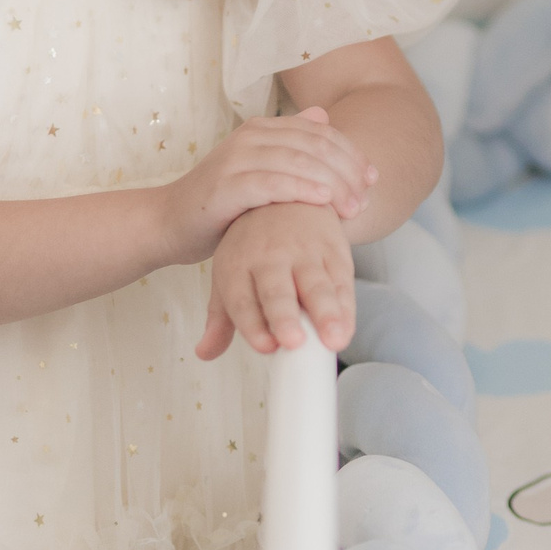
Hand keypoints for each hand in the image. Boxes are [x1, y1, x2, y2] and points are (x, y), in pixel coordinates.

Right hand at [167, 109, 376, 267]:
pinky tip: (324, 201)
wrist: (169, 223)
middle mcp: (250, 136)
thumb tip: (323, 115)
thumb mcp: (260, 172)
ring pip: (299, 161)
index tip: (373, 178)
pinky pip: (273, 182)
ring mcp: (236, 158)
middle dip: (348, 169)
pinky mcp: (226, 185)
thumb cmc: (222, 204)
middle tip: (368, 195)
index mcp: (263, 129)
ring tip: (355, 206)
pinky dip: (302, 189)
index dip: (351, 152)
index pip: (320, 132)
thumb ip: (291, 147)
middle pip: (314, 144)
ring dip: (333, 183)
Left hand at [196, 202, 355, 359]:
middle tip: (293, 341)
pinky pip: (341, 279)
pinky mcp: (332, 248)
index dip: (253, 325)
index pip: (242, 300)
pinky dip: (346, 307)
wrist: (287, 196)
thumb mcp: (230, 276)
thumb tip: (204, 353)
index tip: (266, 348)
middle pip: (276, 291)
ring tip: (334, 340)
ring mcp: (303, 251)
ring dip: (326, 314)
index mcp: (237, 266)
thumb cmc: (254, 247)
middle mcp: (269, 257)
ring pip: (316, 285)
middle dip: (284, 316)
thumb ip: (220, 319)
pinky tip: (346, 329)